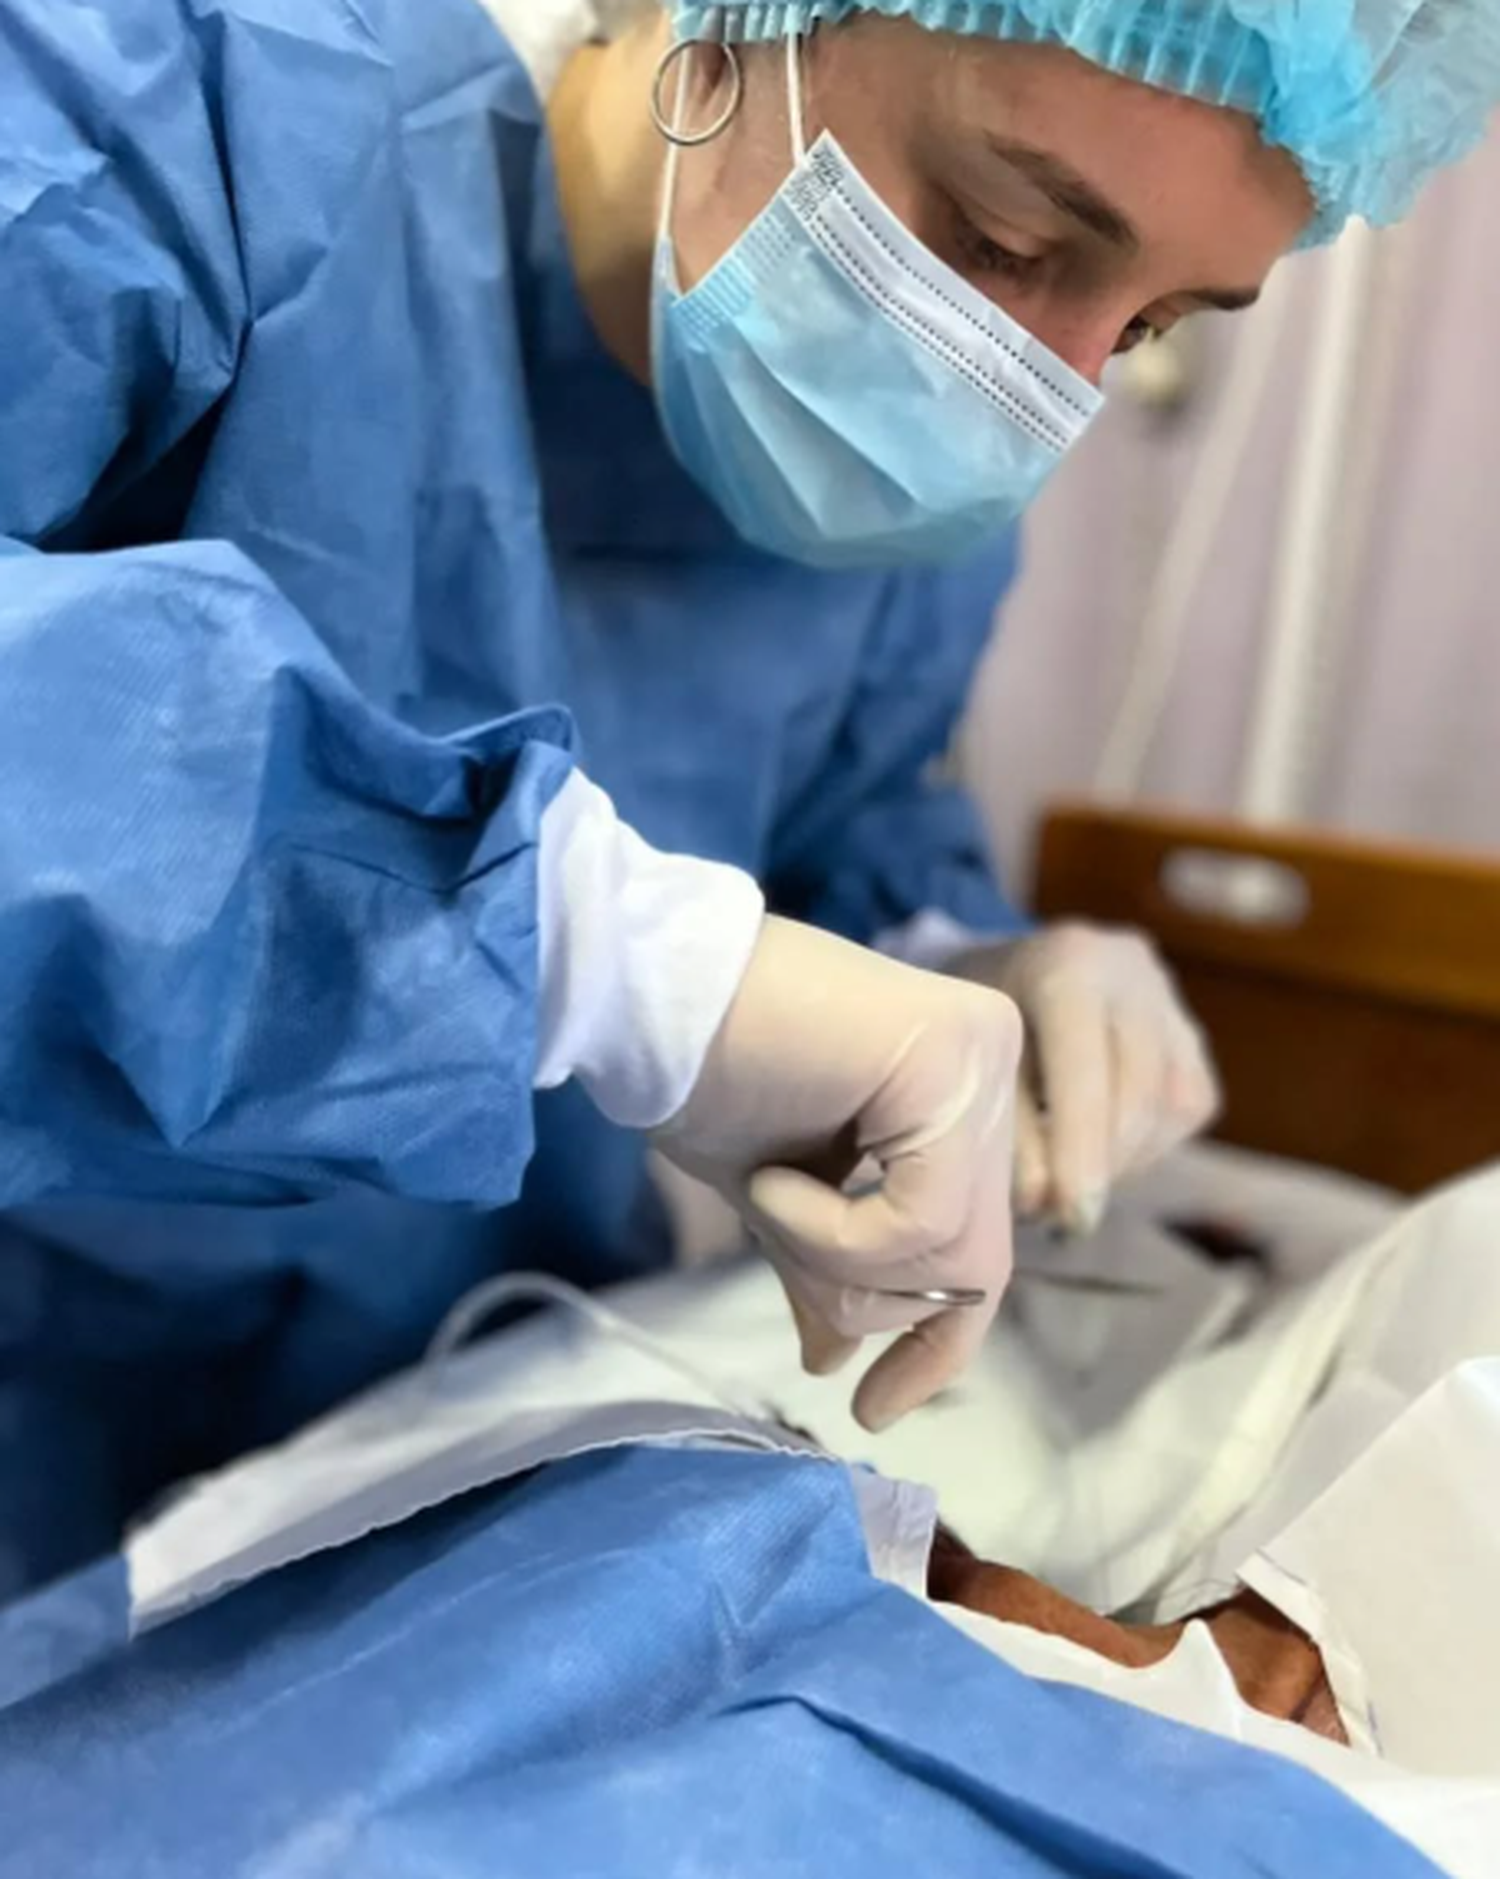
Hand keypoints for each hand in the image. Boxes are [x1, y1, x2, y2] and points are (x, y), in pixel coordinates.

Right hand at [655, 916, 1020, 1431]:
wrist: (648, 997)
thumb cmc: (703, 1077)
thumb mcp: (781, 1200)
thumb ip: (825, 1263)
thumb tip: (838, 1356)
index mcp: (958, 1092)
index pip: (979, 1250)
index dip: (935, 1345)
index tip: (873, 1409)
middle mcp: (991, 1065)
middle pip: (974, 1260)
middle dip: (874, 1300)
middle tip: (797, 1286)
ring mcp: (984, 1055)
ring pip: (953, 1250)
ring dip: (838, 1261)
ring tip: (767, 1202)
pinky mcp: (958, 1053)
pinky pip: (926, 1216)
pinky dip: (836, 1232)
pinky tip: (774, 1183)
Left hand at [952, 923, 1218, 1234]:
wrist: (1014, 969)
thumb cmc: (984, 1018)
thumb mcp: (979, 1060)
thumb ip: (1011, 1129)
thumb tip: (1044, 1204)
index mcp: (1068, 966)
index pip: (1085, 1068)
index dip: (1081, 1150)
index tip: (1070, 1216)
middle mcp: (1132, 974)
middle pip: (1140, 1091)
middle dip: (1105, 1168)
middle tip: (1061, 1218)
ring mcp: (1170, 1001)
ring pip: (1176, 1103)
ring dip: (1128, 1161)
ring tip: (1077, 1185)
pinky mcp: (1192, 1036)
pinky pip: (1190, 1104)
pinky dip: (1149, 1145)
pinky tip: (1106, 1155)